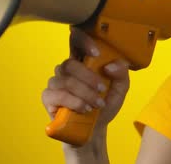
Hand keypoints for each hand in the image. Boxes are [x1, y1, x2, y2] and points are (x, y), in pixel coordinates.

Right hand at [41, 27, 130, 149]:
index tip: (96, 52)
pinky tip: (84, 108)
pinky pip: (57, 94)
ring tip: (96, 104)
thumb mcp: (120, 89)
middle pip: (70, 63)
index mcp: (83, 61)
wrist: (95, 129)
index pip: (76, 41)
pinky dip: (73, 101)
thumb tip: (110, 66)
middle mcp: (67, 69)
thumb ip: (121, 74)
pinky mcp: (48, 98)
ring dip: (84, 92)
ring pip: (65, 80)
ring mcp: (56, 83)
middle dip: (89, 78)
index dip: (83, 41)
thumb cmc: (105, 105)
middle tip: (101, 90)